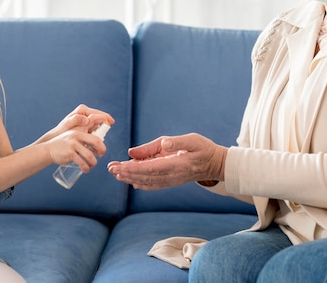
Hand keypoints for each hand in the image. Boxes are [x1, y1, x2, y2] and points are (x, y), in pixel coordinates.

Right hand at [40, 104, 113, 171]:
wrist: (47, 150)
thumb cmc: (62, 145)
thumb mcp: (72, 138)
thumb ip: (82, 140)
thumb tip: (96, 148)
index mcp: (79, 132)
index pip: (95, 136)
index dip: (101, 145)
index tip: (101, 152)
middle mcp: (77, 136)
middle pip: (96, 142)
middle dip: (101, 151)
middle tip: (99, 157)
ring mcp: (72, 144)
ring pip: (89, 155)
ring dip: (93, 162)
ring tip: (91, 166)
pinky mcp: (69, 153)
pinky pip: (81, 162)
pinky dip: (85, 167)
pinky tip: (85, 170)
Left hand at [107, 133, 227, 189]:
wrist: (215, 164)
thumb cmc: (203, 148)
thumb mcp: (190, 140)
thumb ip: (173, 142)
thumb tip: (161, 143)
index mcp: (175, 165)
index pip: (149, 168)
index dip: (133, 168)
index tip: (119, 166)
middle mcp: (172, 176)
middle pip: (144, 176)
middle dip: (126, 173)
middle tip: (110, 168)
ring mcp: (171, 181)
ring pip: (147, 182)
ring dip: (130, 178)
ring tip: (116, 172)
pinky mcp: (172, 181)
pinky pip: (154, 185)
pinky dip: (141, 183)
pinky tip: (132, 182)